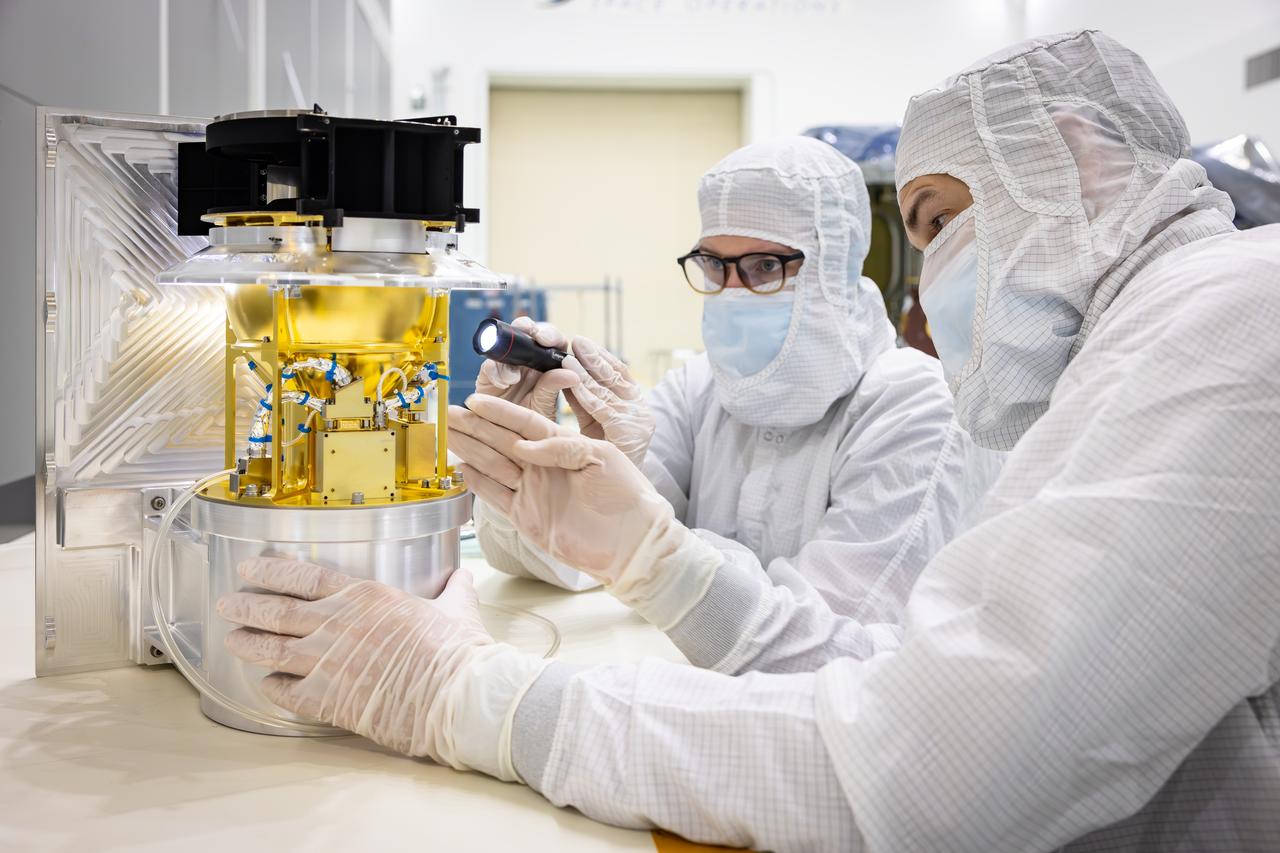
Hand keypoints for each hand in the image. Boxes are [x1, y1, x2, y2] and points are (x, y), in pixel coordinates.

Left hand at [217, 557, 544, 775]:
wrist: (455, 694)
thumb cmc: (457, 651)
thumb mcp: (457, 609)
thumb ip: (453, 591)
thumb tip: (462, 578)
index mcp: (365, 597)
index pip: (304, 577)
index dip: (272, 571)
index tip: (249, 567)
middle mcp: (337, 624)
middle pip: (277, 611)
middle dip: (246, 605)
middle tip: (227, 603)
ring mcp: (327, 662)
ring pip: (271, 648)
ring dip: (247, 643)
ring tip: (231, 639)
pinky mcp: (326, 699)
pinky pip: (285, 691)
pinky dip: (270, 686)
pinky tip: (264, 683)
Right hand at [449, 395, 670, 583]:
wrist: (631, 541)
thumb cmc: (626, 494)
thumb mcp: (600, 457)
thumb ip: (562, 447)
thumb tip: (523, 446)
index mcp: (562, 445)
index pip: (524, 422)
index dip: (500, 412)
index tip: (476, 400)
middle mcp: (543, 465)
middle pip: (501, 440)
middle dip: (475, 426)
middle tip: (449, 413)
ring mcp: (533, 490)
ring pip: (493, 465)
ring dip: (470, 449)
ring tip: (446, 434)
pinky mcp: (526, 516)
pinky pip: (496, 495)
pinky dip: (477, 483)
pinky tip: (461, 468)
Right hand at [476, 316, 578, 420]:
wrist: (506, 441)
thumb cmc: (530, 424)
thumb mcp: (544, 406)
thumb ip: (553, 387)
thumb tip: (573, 374)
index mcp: (547, 365)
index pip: (553, 341)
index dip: (551, 336)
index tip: (548, 341)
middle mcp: (527, 361)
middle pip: (528, 333)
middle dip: (529, 329)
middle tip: (534, 337)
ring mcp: (507, 366)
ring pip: (507, 343)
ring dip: (510, 354)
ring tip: (514, 377)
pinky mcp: (488, 376)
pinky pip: (489, 365)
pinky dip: (495, 371)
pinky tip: (502, 383)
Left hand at [563, 336, 655, 465]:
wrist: (623, 503)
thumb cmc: (604, 467)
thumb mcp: (593, 426)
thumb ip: (585, 403)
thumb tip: (566, 376)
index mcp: (635, 407)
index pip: (619, 373)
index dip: (600, 357)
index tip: (581, 343)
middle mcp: (641, 411)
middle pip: (616, 375)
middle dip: (594, 356)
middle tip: (575, 340)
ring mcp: (637, 420)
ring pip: (608, 388)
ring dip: (587, 369)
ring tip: (567, 355)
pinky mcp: (628, 431)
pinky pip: (602, 407)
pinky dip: (585, 393)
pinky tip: (570, 381)